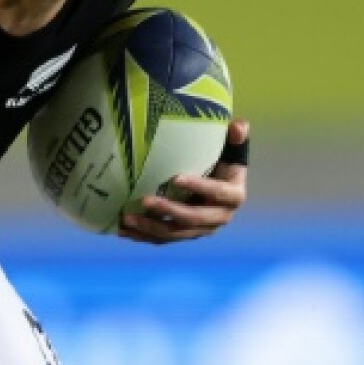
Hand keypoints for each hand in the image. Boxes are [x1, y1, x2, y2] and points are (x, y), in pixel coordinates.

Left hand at [119, 118, 250, 245]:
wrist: (220, 187)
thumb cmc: (224, 164)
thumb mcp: (232, 151)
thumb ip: (236, 139)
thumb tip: (239, 126)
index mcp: (233, 196)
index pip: (217, 192)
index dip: (198, 187)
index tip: (175, 178)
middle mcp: (219, 218)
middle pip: (193, 218)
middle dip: (168, 211)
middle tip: (144, 200)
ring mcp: (201, 230)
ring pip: (175, 233)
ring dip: (150, 228)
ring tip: (127, 219)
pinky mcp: (185, 235)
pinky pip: (163, 239)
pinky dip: (144, 236)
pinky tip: (124, 231)